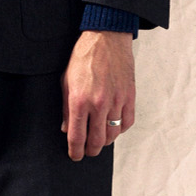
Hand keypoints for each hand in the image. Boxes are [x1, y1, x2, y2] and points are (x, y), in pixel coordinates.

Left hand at [61, 30, 134, 160]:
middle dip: (91, 150)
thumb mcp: (65, 81)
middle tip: (88, 151)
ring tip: (100, 140)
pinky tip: (114, 128)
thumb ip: (66, 108)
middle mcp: (99, 104)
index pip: (77, 136)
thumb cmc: (83, 57)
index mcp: (79, 101)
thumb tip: (67, 129)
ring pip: (113, 134)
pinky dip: (120, 129)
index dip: (75, 151)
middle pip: (97, 141)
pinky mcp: (129, 96)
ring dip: (106, 141)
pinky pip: (127, 122)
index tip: (75, 156)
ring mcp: (116, 101)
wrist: (106, 39)